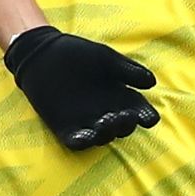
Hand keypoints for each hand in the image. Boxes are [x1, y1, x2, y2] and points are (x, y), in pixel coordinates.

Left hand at [4, 25, 159, 149]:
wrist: (42, 54)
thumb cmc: (77, 53)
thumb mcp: (104, 57)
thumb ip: (127, 69)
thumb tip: (152, 82)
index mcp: (120, 97)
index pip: (140, 112)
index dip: (146, 117)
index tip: (148, 117)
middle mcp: (107, 112)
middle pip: (123, 127)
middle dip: (126, 125)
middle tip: (124, 116)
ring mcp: (86, 122)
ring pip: (103, 137)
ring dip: (107, 134)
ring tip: (105, 122)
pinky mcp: (65, 128)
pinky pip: (76, 142)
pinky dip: (82, 142)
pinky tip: (85, 135)